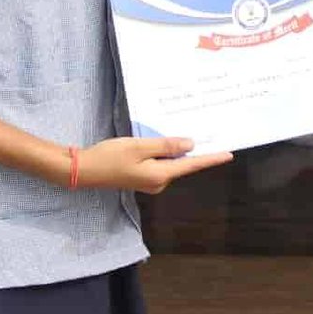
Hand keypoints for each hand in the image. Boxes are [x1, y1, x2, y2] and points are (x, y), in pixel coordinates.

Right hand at [78, 137, 231, 193]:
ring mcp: (150, 181)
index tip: (228, 154)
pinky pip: (159, 163)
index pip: (192, 165)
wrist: (84, 170)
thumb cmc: (111, 156)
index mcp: (161, 175)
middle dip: (192, 149)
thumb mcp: (140, 146)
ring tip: (183, 132)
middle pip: (182, 164)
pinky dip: (163, 152)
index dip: (211, 158)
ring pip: (170, 163)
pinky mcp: (141, 177)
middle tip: (205, 131)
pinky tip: (162, 141)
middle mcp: (159, 182)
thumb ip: (166, 146)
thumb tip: (190, 145)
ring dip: (175, 149)